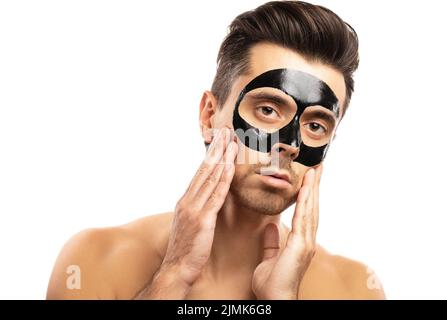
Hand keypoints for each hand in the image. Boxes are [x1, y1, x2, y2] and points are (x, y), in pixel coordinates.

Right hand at [159, 127, 237, 287]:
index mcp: (186, 200)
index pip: (200, 172)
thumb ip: (197, 207)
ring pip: (210, 178)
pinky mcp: (202, 220)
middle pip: (204, 169)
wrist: (176, 267)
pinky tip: (230, 166)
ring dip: (222, 158)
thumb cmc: (185, 248)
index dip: (211, 154)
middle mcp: (188, 200)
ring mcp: (194, 209)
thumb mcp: (189, 222)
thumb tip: (207, 197)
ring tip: (231, 141)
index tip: (218, 140)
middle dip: (216, 148)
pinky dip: (223, 179)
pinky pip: (216, 195)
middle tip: (225, 130)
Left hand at [251, 165, 322, 299]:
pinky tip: (305, 188)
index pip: (305, 212)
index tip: (309, 177)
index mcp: (300, 241)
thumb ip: (272, 241)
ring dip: (312, 189)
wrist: (275, 299)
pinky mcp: (300, 245)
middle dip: (315, 186)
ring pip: (310, 209)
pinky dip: (305, 202)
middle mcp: (307, 240)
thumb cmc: (273, 283)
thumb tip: (271, 225)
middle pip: (312, 207)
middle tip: (317, 166)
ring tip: (314, 170)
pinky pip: (302, 218)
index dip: (308, 194)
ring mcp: (306, 242)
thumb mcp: (270, 257)